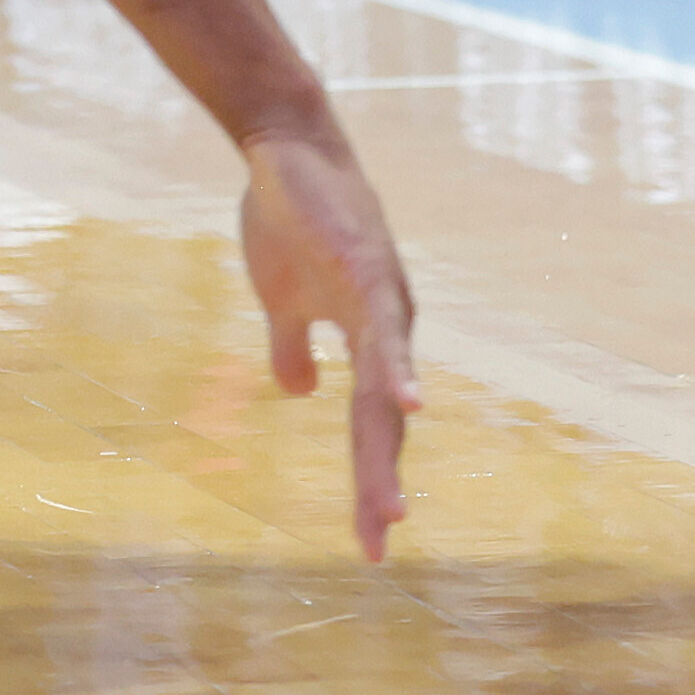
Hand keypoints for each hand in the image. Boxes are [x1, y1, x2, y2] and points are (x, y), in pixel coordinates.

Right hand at [237, 126, 419, 559]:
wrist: (287, 147)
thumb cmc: (291, 216)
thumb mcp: (283, 298)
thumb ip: (294, 346)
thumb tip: (299, 394)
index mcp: (368, 339)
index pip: (371, 426)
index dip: (371, 480)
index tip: (370, 541)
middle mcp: (388, 327)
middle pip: (383, 423)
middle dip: (379, 486)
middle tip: (377, 548)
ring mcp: (381, 299)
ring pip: (386, 390)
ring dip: (387, 450)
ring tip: (391, 509)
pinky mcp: (366, 267)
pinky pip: (383, 327)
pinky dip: (397, 369)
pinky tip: (411, 405)